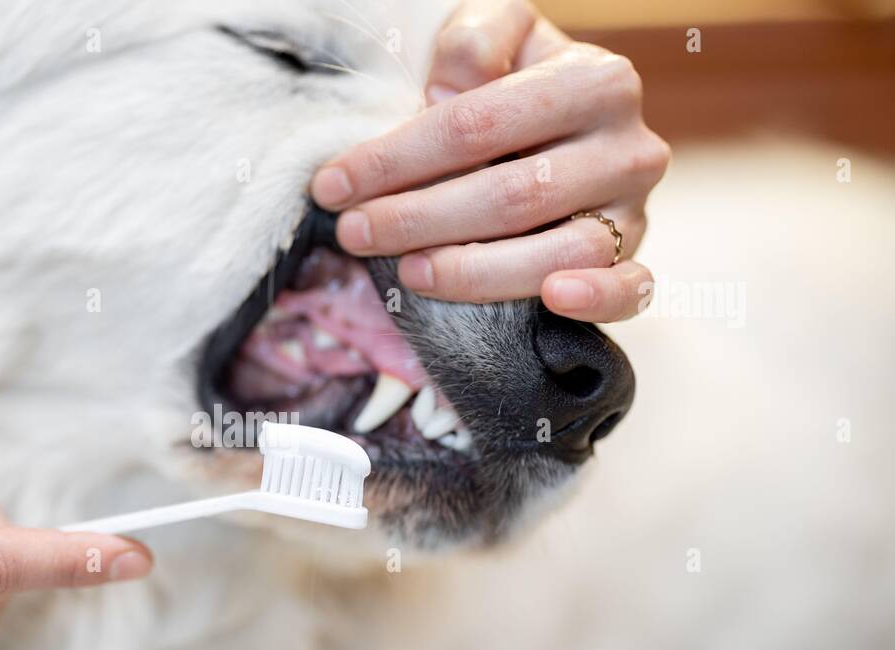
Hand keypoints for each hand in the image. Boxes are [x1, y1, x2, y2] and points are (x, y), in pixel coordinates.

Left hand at [310, 0, 669, 321]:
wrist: (567, 116)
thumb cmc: (514, 76)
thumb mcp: (493, 31)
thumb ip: (472, 42)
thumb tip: (445, 92)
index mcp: (594, 80)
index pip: (479, 125)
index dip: (398, 159)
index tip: (334, 186)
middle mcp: (627, 145)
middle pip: (513, 194)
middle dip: (418, 219)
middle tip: (354, 233)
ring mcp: (635, 207)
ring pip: (559, 252)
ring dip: (476, 271)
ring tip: (408, 272)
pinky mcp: (635, 257)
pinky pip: (632, 288)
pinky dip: (598, 299)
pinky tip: (552, 300)